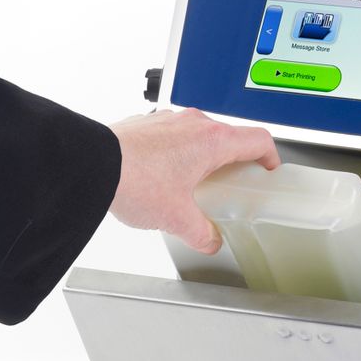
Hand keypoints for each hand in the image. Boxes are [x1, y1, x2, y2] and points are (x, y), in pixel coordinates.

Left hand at [108, 109, 278, 253]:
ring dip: (201, 156)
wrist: (90, 164)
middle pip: (229, 138)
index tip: (268, 169)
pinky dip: (175, 152)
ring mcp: (169, 120)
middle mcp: (194, 123)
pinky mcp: (146, 124)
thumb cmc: (132, 179)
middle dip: (232, 162)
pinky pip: (172, 135)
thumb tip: (209, 240)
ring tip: (191, 184)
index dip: (270, 156)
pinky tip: (162, 177)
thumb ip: (201, 233)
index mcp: (213, 140)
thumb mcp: (176, 218)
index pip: (259, 139)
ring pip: (199, 135)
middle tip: (228, 185)